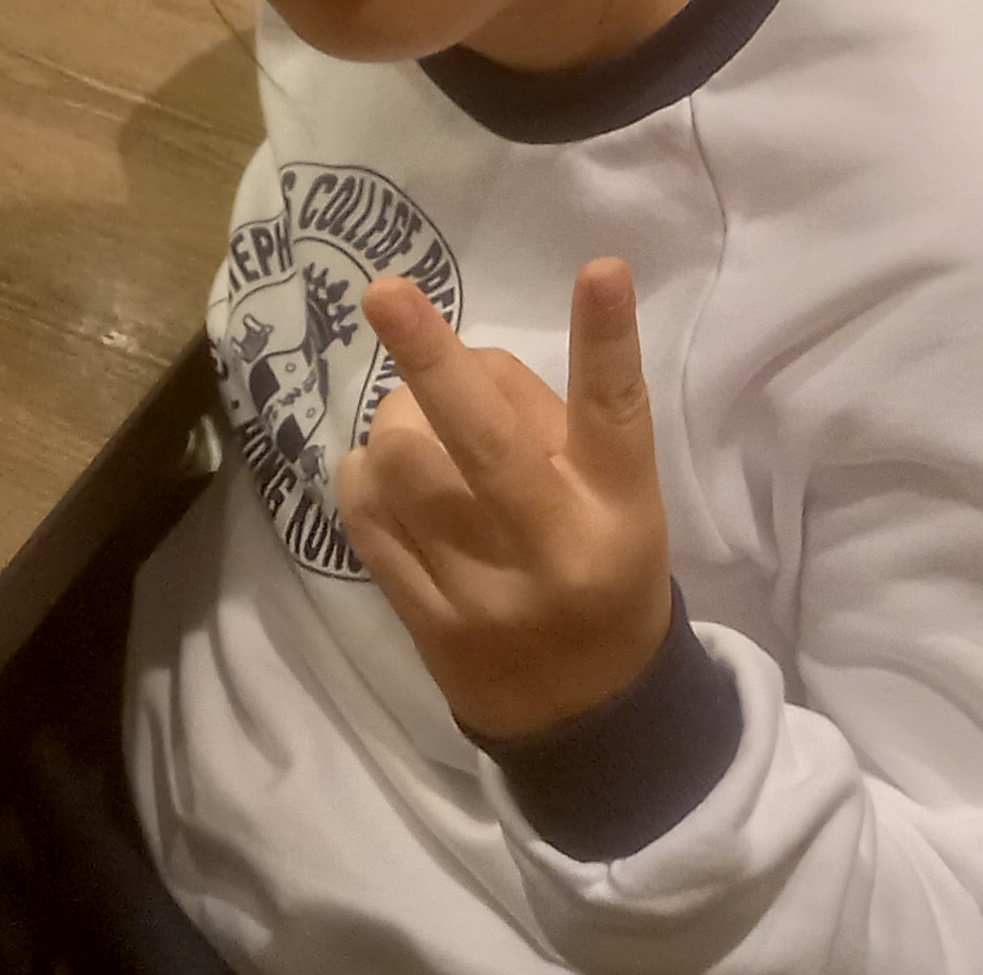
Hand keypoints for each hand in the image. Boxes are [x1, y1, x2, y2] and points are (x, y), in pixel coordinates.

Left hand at [335, 265, 674, 744]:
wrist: (584, 715)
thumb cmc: (597, 566)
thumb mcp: (612, 497)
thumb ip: (548, 421)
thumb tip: (457, 357)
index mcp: (617, 506)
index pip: (617, 413)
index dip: (607, 339)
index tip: (599, 266)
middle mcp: (551, 546)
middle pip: (485, 442)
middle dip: (431, 358)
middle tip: (385, 293)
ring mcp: (482, 591)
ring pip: (403, 465)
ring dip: (396, 424)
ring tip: (419, 433)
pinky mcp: (424, 619)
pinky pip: (365, 514)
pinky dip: (365, 475)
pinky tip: (387, 479)